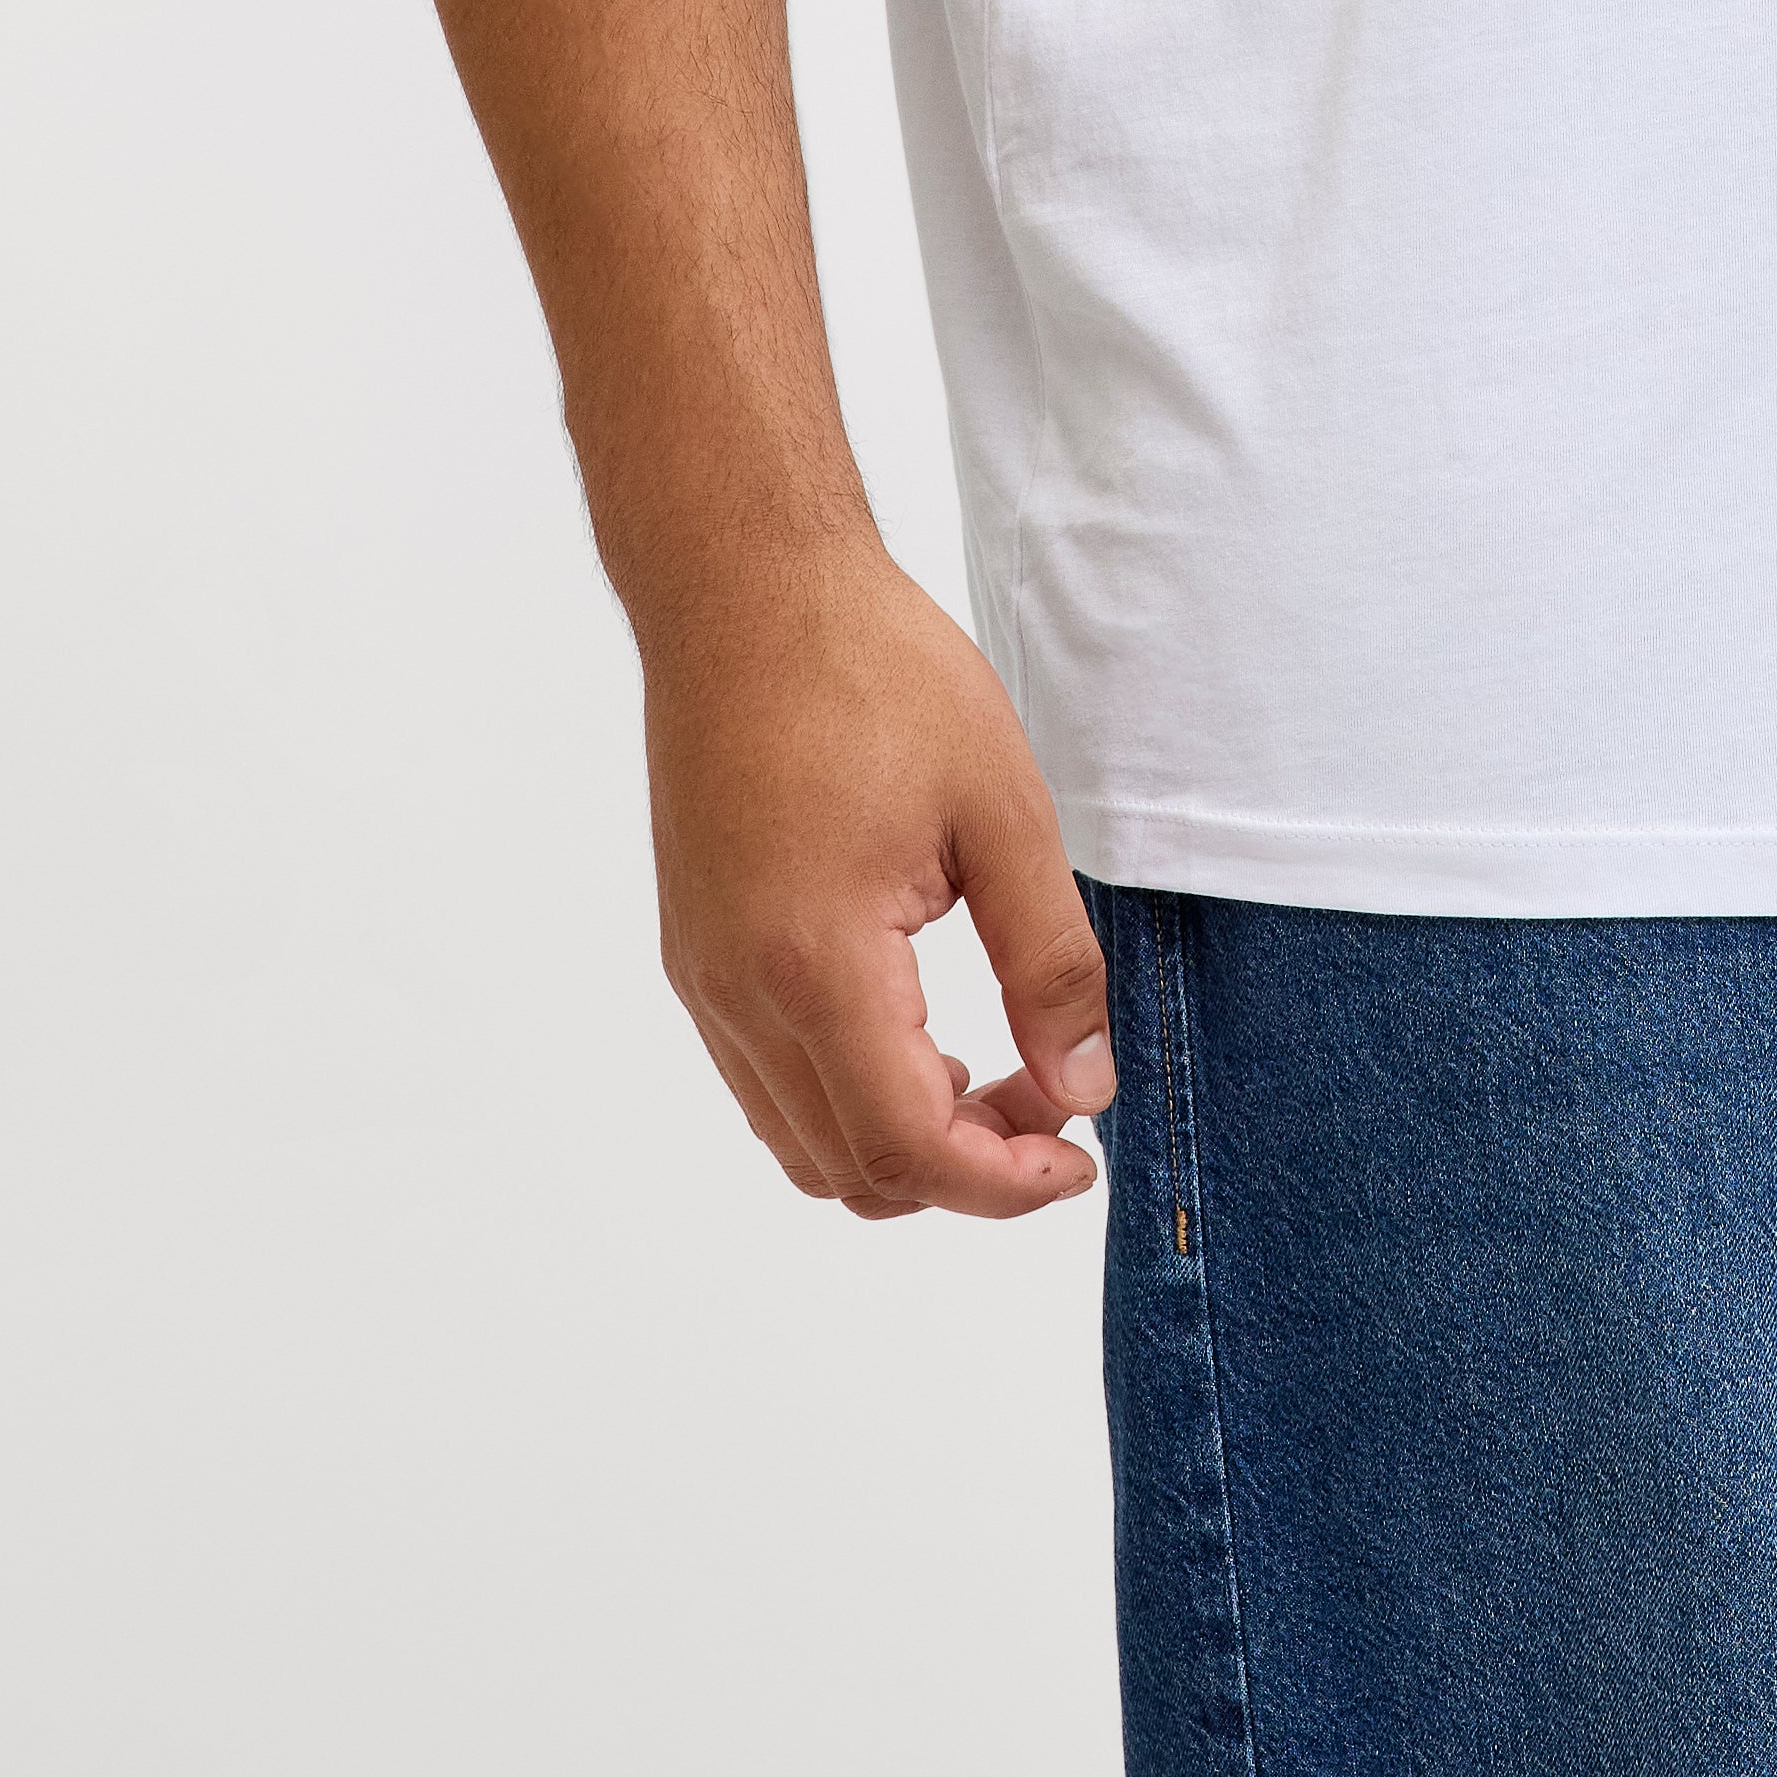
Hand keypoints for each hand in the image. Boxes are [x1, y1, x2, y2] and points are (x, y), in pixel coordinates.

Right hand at [637, 537, 1114, 1213]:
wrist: (746, 592)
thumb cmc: (874, 674)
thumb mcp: (1003, 811)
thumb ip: (1050, 964)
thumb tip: (1082, 1085)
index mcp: (814, 962)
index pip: (907, 1148)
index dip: (1003, 1184)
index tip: (1077, 1155)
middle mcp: (738, 992)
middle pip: (848, 1169)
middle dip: (961, 1168)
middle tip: (1049, 1099)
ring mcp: (703, 977)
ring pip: (797, 1141)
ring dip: (898, 1140)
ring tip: (988, 1070)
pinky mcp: (694, 951)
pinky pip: (764, 1080)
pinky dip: (844, 1096)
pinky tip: (915, 1029)